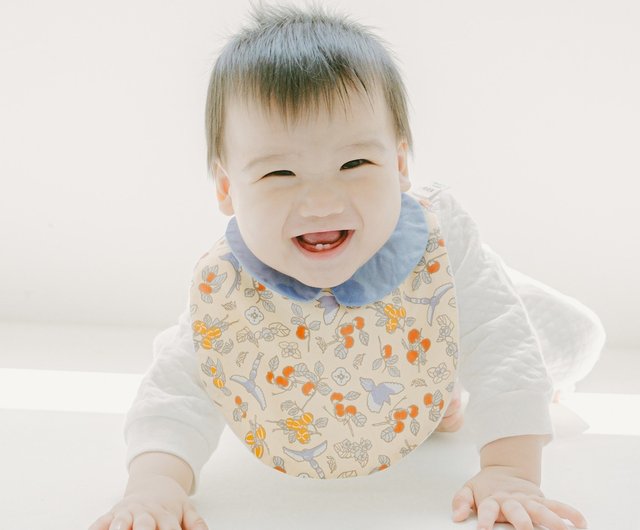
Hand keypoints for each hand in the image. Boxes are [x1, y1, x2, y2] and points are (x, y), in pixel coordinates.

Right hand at [88, 474, 207, 529]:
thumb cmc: (170, 504)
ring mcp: (127, 512)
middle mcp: (146, 512)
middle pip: (144, 524)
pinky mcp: (112, 514)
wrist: (153, 483)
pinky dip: (96, 528)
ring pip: (121, 521)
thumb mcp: (187, 510)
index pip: (170, 528)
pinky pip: (101, 521)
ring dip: (119, 527)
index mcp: (166, 513)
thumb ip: (196, 523)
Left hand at [451, 465, 587, 529]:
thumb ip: (461, 501)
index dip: (486, 519)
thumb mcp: (469, 490)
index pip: (488, 509)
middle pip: (517, 510)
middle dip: (521, 520)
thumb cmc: (486, 487)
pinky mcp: (541, 499)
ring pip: (541, 509)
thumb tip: (456, 517)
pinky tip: (580, 523)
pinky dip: (569, 513)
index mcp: (492, 499)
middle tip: (526, 529)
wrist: (505, 469)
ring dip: (551, 520)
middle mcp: (511, 500)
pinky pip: (557, 506)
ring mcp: (528, 500)